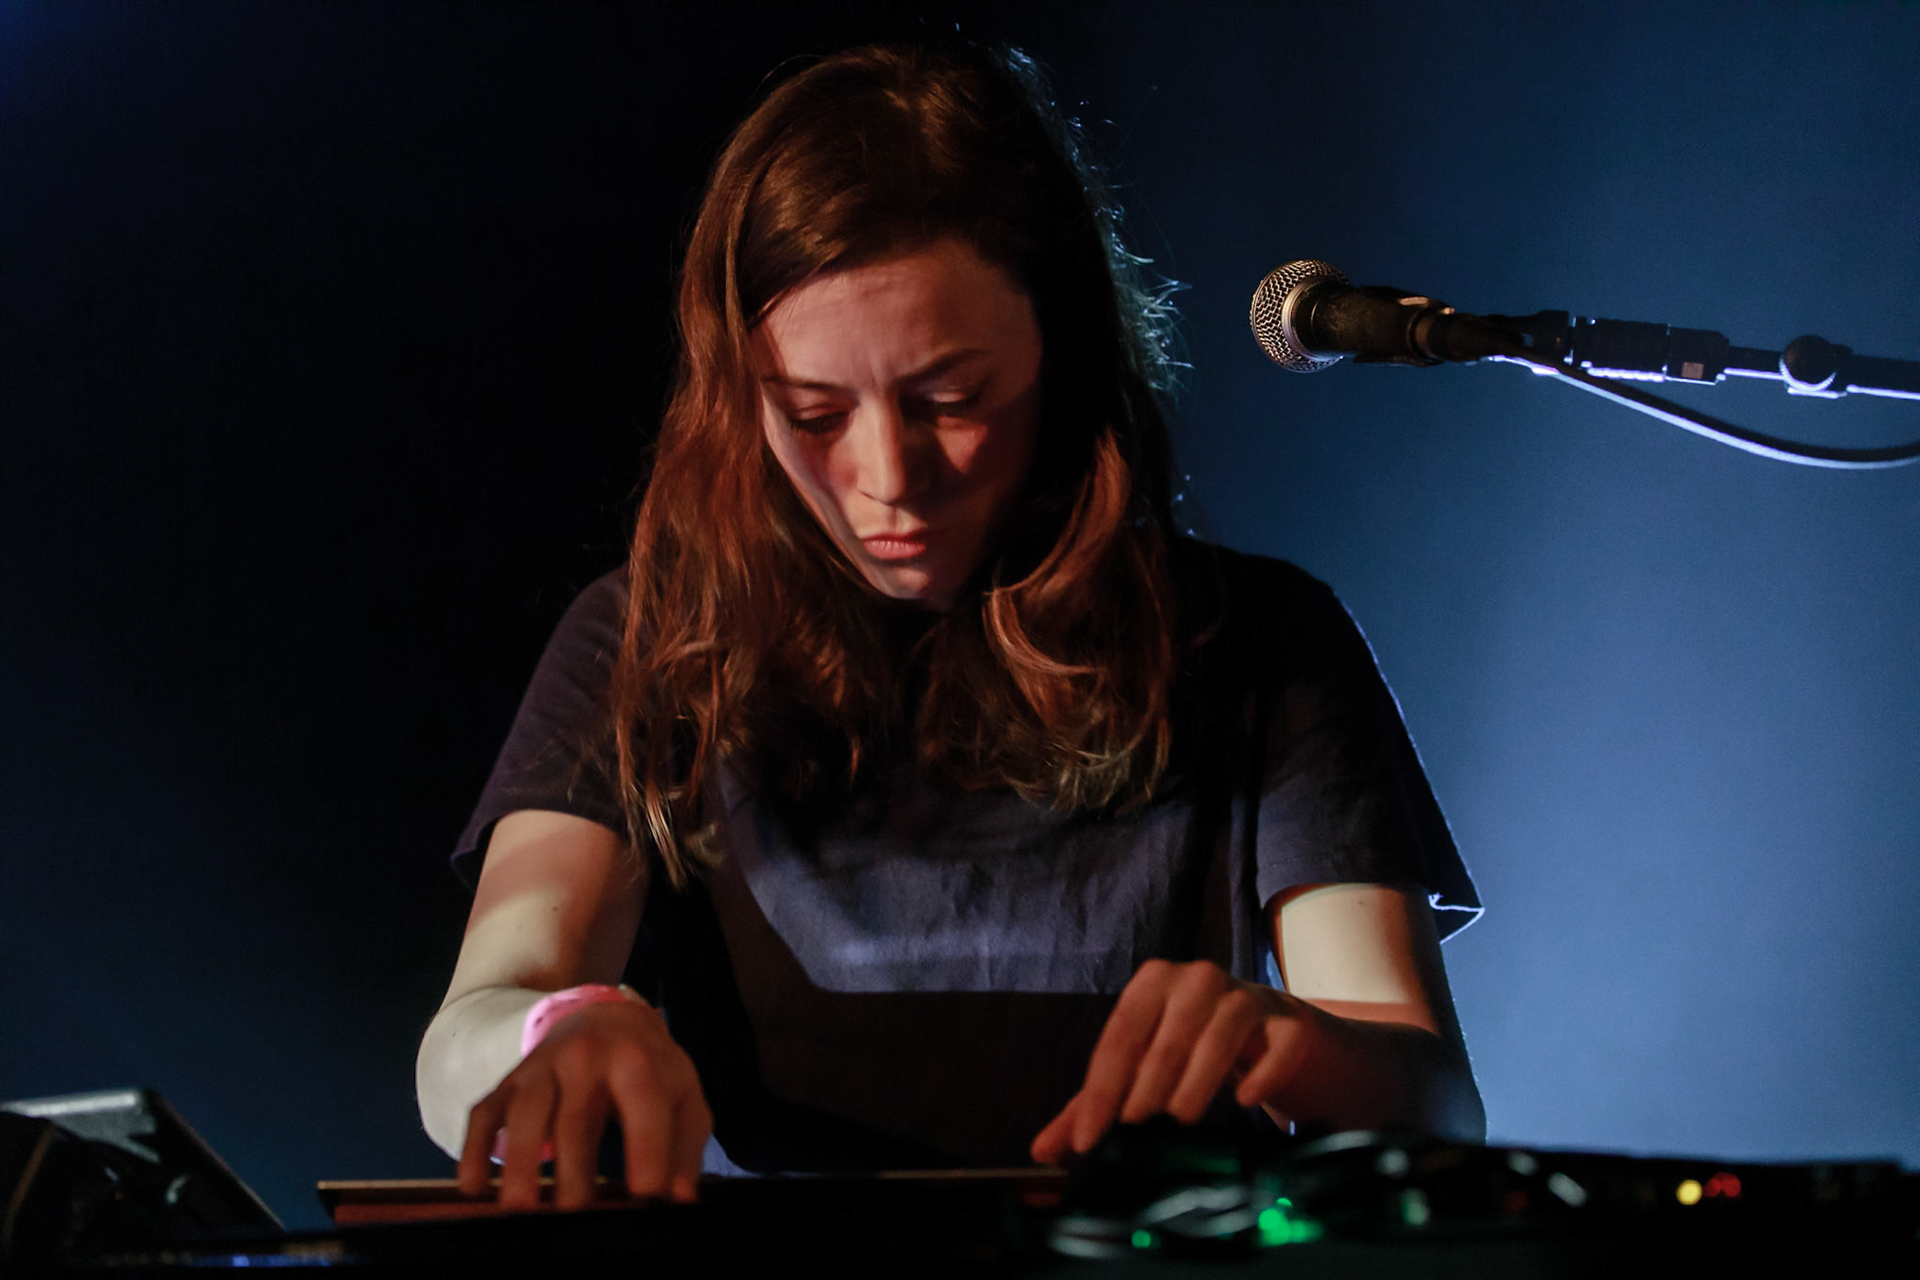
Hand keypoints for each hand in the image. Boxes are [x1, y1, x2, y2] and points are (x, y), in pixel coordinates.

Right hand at [456, 997, 710, 1209]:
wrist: (606, 1020)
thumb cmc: (652, 1071)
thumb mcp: (683, 1097)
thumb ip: (685, 1146)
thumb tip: (679, 1201)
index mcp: (636, 1061)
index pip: (642, 1107)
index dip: (646, 1152)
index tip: (645, 1198)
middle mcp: (584, 1059)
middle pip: (575, 1118)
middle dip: (574, 1174)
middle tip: (576, 1222)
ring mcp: (540, 1069)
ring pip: (525, 1114)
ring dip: (520, 1163)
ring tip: (520, 1211)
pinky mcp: (509, 1083)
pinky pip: (485, 1113)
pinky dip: (474, 1148)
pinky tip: (473, 1188)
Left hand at [1030, 959, 1320, 1164]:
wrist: (1269, 1029)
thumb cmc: (1190, 1044)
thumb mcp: (1139, 1067)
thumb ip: (1091, 1105)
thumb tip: (1042, 1151)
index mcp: (1152, 983)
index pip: (1119, 1037)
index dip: (1100, 1090)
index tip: (1086, 1139)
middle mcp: (1197, 979)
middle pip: (1167, 1038)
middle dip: (1146, 1087)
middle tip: (1133, 1129)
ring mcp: (1246, 996)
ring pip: (1220, 1035)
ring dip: (1198, 1080)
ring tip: (1181, 1119)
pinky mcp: (1288, 1022)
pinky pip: (1278, 1045)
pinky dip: (1262, 1073)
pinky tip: (1244, 1101)